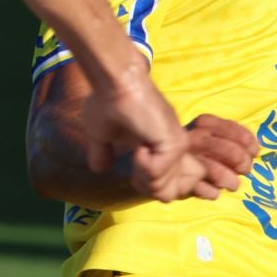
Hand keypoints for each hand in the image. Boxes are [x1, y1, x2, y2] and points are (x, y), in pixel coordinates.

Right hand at [79, 65, 225, 202]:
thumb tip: (99, 168)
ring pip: (163, 189)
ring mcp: (177, 146)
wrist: (115, 82)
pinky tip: (137, 146)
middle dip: (147, 188)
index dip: (148, 186)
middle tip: (134, 166)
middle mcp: (176, 148)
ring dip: (142, 178)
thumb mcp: (101, 135)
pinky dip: (142, 166)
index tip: (133, 171)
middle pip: (169, 194)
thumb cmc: (107, 101)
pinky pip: (157, 174)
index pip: (170, 186)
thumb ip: (104, 153)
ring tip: (134, 153)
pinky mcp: (173, 144)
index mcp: (163, 147)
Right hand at [186, 113, 258, 191]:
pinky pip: (205, 190)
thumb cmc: (196, 146)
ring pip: (218, 173)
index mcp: (204, 123)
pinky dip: (213, 192)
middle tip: (245, 170)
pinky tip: (213, 190)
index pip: (234, 130)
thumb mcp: (211, 132)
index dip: (249, 143)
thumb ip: (234, 136)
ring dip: (232, 182)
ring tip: (233, 184)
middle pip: (231, 152)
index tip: (254, 152)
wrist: (159, 159)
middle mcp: (195, 138)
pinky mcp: (180, 179)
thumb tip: (259, 146)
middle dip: (243, 163)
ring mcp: (186, 159)